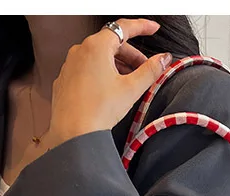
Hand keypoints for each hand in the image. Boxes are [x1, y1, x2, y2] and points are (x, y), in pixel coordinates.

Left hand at [46, 18, 171, 147]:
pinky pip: (87, 69)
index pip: (124, 27)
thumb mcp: (131, 89)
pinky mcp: (65, 79)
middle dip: (131, 54)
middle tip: (145, 69)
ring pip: (99, 56)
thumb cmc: (98, 111)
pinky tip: (109, 89)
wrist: (73, 133)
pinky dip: (101, 73)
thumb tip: (164, 59)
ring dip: (117, 65)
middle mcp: (80, 50)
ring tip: (128, 82)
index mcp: (96, 46)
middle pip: (112, 44)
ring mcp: (70, 64)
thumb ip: (150, 70)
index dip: (142, 27)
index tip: (153, 29)